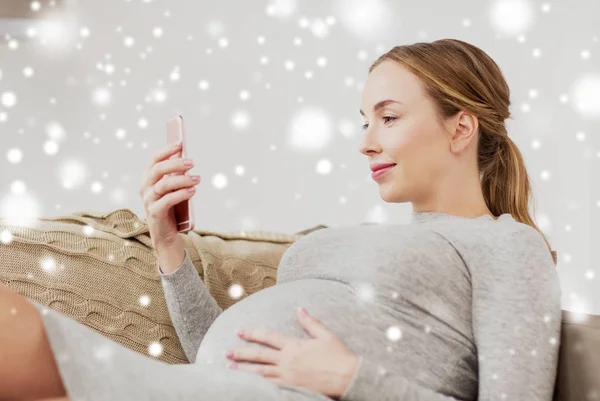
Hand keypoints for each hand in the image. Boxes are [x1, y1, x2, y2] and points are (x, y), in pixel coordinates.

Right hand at [139, 140, 200, 247]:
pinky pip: (168, 200)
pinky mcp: (154, 213)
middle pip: (158, 169)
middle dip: (176, 164)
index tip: (180, 143)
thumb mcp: (172, 188)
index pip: (154, 159)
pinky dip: (181, 194)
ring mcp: (148, 200)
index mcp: (148, 178)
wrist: (166, 234)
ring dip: (183, 180)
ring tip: (197, 179)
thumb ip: (175, 173)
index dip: (167, 150)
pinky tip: (193, 191)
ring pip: (164, 184)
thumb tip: (185, 155)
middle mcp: (145, 187)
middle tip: (193, 162)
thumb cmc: (171, 207)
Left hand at [225, 307, 358, 398]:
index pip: (268, 338)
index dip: (253, 334)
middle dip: (241, 353)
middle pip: (259, 356)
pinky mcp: (292, 388)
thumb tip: (300, 309)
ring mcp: (288, 376)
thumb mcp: (325, 335)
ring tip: (230, 368)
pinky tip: (249, 383)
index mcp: (294, 345)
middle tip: (226, 352)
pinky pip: (270, 385)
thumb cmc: (338, 356)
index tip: (240, 332)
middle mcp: (288, 361)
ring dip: (244, 370)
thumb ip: (310, 322)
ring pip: (261, 372)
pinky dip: (258, 383)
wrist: (347, 377)